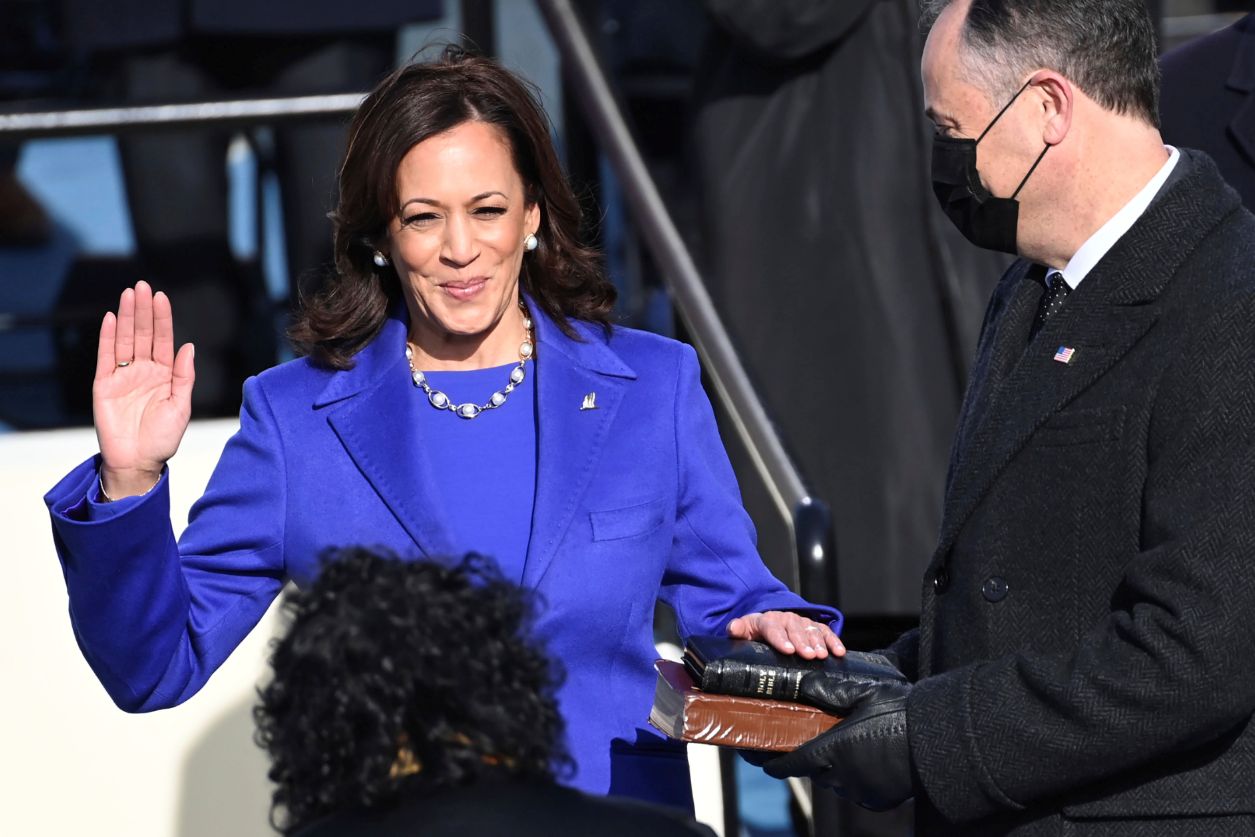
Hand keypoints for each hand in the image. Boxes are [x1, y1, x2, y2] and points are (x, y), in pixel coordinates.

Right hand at [93, 281, 195, 497]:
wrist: (138, 462)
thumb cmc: (163, 438)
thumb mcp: (181, 406)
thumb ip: (184, 376)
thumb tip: (188, 346)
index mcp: (164, 374)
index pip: (162, 340)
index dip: (162, 319)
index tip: (161, 297)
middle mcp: (143, 371)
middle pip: (142, 334)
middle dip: (143, 310)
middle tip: (142, 286)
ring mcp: (123, 376)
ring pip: (124, 340)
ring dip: (125, 317)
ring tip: (128, 294)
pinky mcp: (104, 385)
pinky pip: (106, 357)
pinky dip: (106, 338)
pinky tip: (109, 318)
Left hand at [727, 611, 844, 658]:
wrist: (769, 623)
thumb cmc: (756, 632)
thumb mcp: (744, 630)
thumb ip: (737, 630)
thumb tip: (732, 629)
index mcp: (767, 620)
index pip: (773, 628)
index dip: (780, 639)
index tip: (788, 650)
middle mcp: (786, 619)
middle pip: (795, 630)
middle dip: (802, 642)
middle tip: (809, 656)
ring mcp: (802, 622)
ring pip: (812, 630)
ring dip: (818, 643)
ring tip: (822, 655)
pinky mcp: (814, 627)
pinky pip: (825, 632)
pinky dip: (833, 641)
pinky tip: (839, 652)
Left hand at [762, 679, 912, 810]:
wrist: (937, 740)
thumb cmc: (900, 713)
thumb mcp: (863, 693)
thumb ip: (829, 691)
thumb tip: (803, 684)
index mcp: (832, 750)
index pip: (791, 764)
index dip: (774, 763)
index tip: (764, 761)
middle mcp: (842, 776)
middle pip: (814, 771)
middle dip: (810, 759)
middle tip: (811, 740)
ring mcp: (860, 790)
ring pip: (834, 782)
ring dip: (833, 769)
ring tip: (841, 748)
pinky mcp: (877, 799)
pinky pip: (856, 791)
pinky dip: (854, 779)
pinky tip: (863, 760)